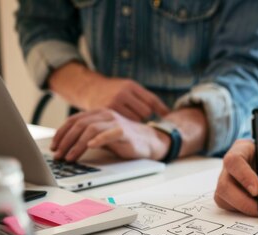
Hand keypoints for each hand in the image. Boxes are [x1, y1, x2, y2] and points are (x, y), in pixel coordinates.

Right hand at [48, 63, 168, 120]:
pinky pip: (122, 124)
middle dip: (143, 116)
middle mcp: (123, 93)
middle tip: (136, 116)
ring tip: (127, 119)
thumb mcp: (131, 88)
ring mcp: (113, 103)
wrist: (88, 88)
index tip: (160, 116)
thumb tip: (168, 114)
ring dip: (134, 122)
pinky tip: (120, 123)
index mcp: (131, 85)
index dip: (157, 110)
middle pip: (145, 113)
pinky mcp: (105, 112)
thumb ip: (149, 99)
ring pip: (135, 120)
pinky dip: (124, 125)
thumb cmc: (115, 90)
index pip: (151, 102)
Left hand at [51, 109, 169, 160]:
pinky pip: (109, 134)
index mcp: (98, 114)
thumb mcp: (102, 136)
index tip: (53, 146)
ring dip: (77, 144)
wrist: (149, 141)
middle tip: (58, 154)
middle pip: (79, 125)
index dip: (61, 133)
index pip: (73, 120)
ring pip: (90, 129)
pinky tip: (90, 146)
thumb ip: (88, 136)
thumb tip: (66, 146)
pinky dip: (98, 140)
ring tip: (70, 157)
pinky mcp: (124, 132)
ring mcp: (115, 122)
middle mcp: (105, 115)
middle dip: (65, 141)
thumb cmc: (125, 140)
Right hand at [214, 140, 257, 215]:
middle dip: (242, 200)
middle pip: (224, 183)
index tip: (257, 191)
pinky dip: (241, 210)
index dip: (243, 176)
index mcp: (242, 148)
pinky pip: (227, 205)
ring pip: (222, 196)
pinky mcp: (227, 195)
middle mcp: (230, 164)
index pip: (233, 160)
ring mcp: (226, 180)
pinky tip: (255, 207)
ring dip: (242, 207)